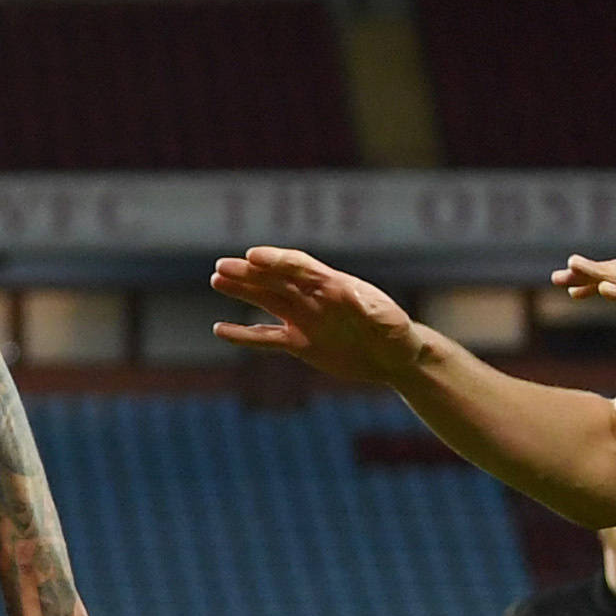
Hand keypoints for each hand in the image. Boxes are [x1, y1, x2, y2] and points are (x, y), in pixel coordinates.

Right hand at [206, 247, 427, 386]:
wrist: (396, 358)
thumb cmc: (398, 335)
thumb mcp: (389, 321)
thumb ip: (369, 309)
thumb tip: (349, 294)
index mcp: (334, 286)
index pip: (300, 267)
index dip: (276, 261)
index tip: (252, 257)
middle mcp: (314, 298)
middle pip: (276, 280)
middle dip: (250, 273)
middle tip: (222, 267)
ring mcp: (304, 319)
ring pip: (267, 301)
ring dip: (243, 291)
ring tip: (216, 279)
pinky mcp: (300, 343)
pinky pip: (267, 338)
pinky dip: (244, 335)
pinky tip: (220, 331)